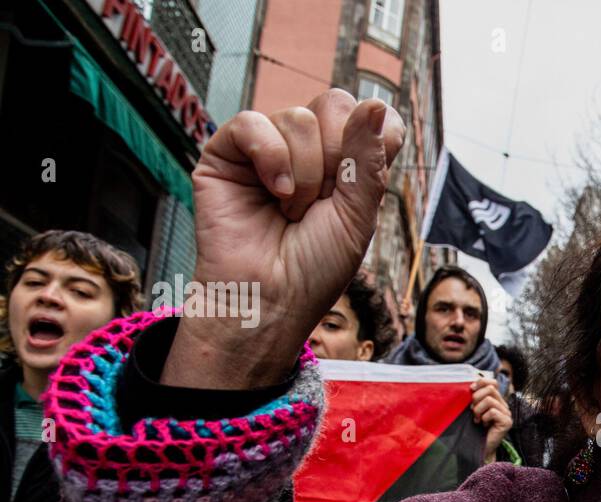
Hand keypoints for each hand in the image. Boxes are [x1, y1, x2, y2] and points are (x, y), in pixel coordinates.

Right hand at [163, 90, 405, 388]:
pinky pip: (253, 123)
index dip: (371, 141)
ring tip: (291, 213)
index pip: (371, 117)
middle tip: (320, 205)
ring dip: (304, 176)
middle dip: (336, 160)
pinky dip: (270, 158)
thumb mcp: (358, 216)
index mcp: (346, 163)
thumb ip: (369, 159)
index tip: (359, 185)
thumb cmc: (315, 268)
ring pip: (298, 119)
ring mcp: (267, 148)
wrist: (270, 299)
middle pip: (335, 106)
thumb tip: (374, 104)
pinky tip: (274, 193)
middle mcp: (308, 149)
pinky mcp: (227, 152)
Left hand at [472, 377, 512, 461]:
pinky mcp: (507, 422)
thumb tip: (471, 385)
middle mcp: (503, 405)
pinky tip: (483, 425)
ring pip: (490, 400)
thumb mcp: (473, 410)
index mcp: (496, 400)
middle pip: (490, 389)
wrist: (479, 448)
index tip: (471, 389)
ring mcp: (507, 413)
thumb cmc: (474, 429)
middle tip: (472, 411)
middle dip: (476, 398)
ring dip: (478, 410)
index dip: (481, 382)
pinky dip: (484, 418)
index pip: (493, 382)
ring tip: (477, 419)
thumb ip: (475, 398)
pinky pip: (493, 412)